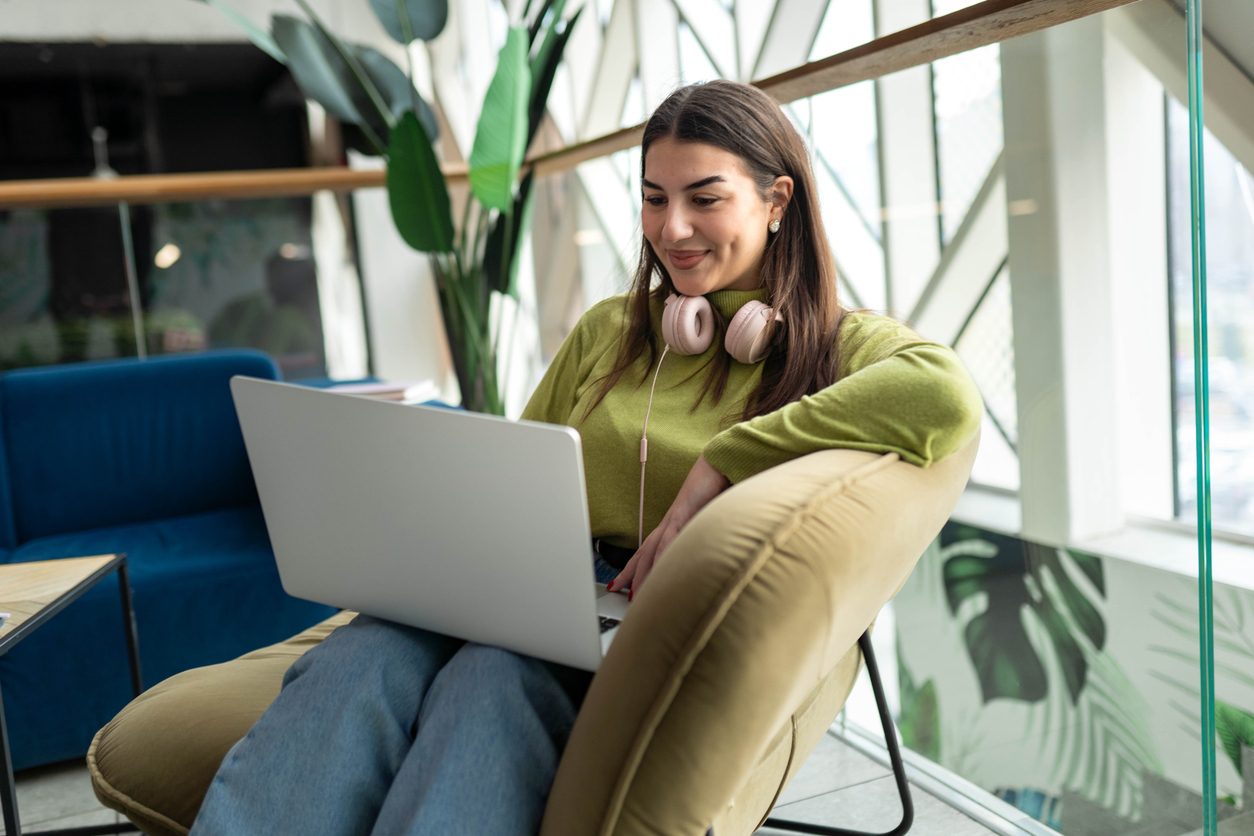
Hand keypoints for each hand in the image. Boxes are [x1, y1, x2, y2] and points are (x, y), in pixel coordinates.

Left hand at [608, 455, 729, 598]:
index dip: (638, 567)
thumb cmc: (715, 488)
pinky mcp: (683, 515)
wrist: (717, 466)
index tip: (628, 584)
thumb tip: (708, 553)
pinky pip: (669, 542)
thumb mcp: (709, 519)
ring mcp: (674, 520)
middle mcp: (669, 523)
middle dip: (630, 574)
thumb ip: (704, 535)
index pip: (650, 549)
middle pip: (643, 553)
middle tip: (617, 592)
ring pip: (651, 552)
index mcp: (673, 524)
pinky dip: (661, 559)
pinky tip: (657, 574)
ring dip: (641, 573)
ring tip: (635, 595)